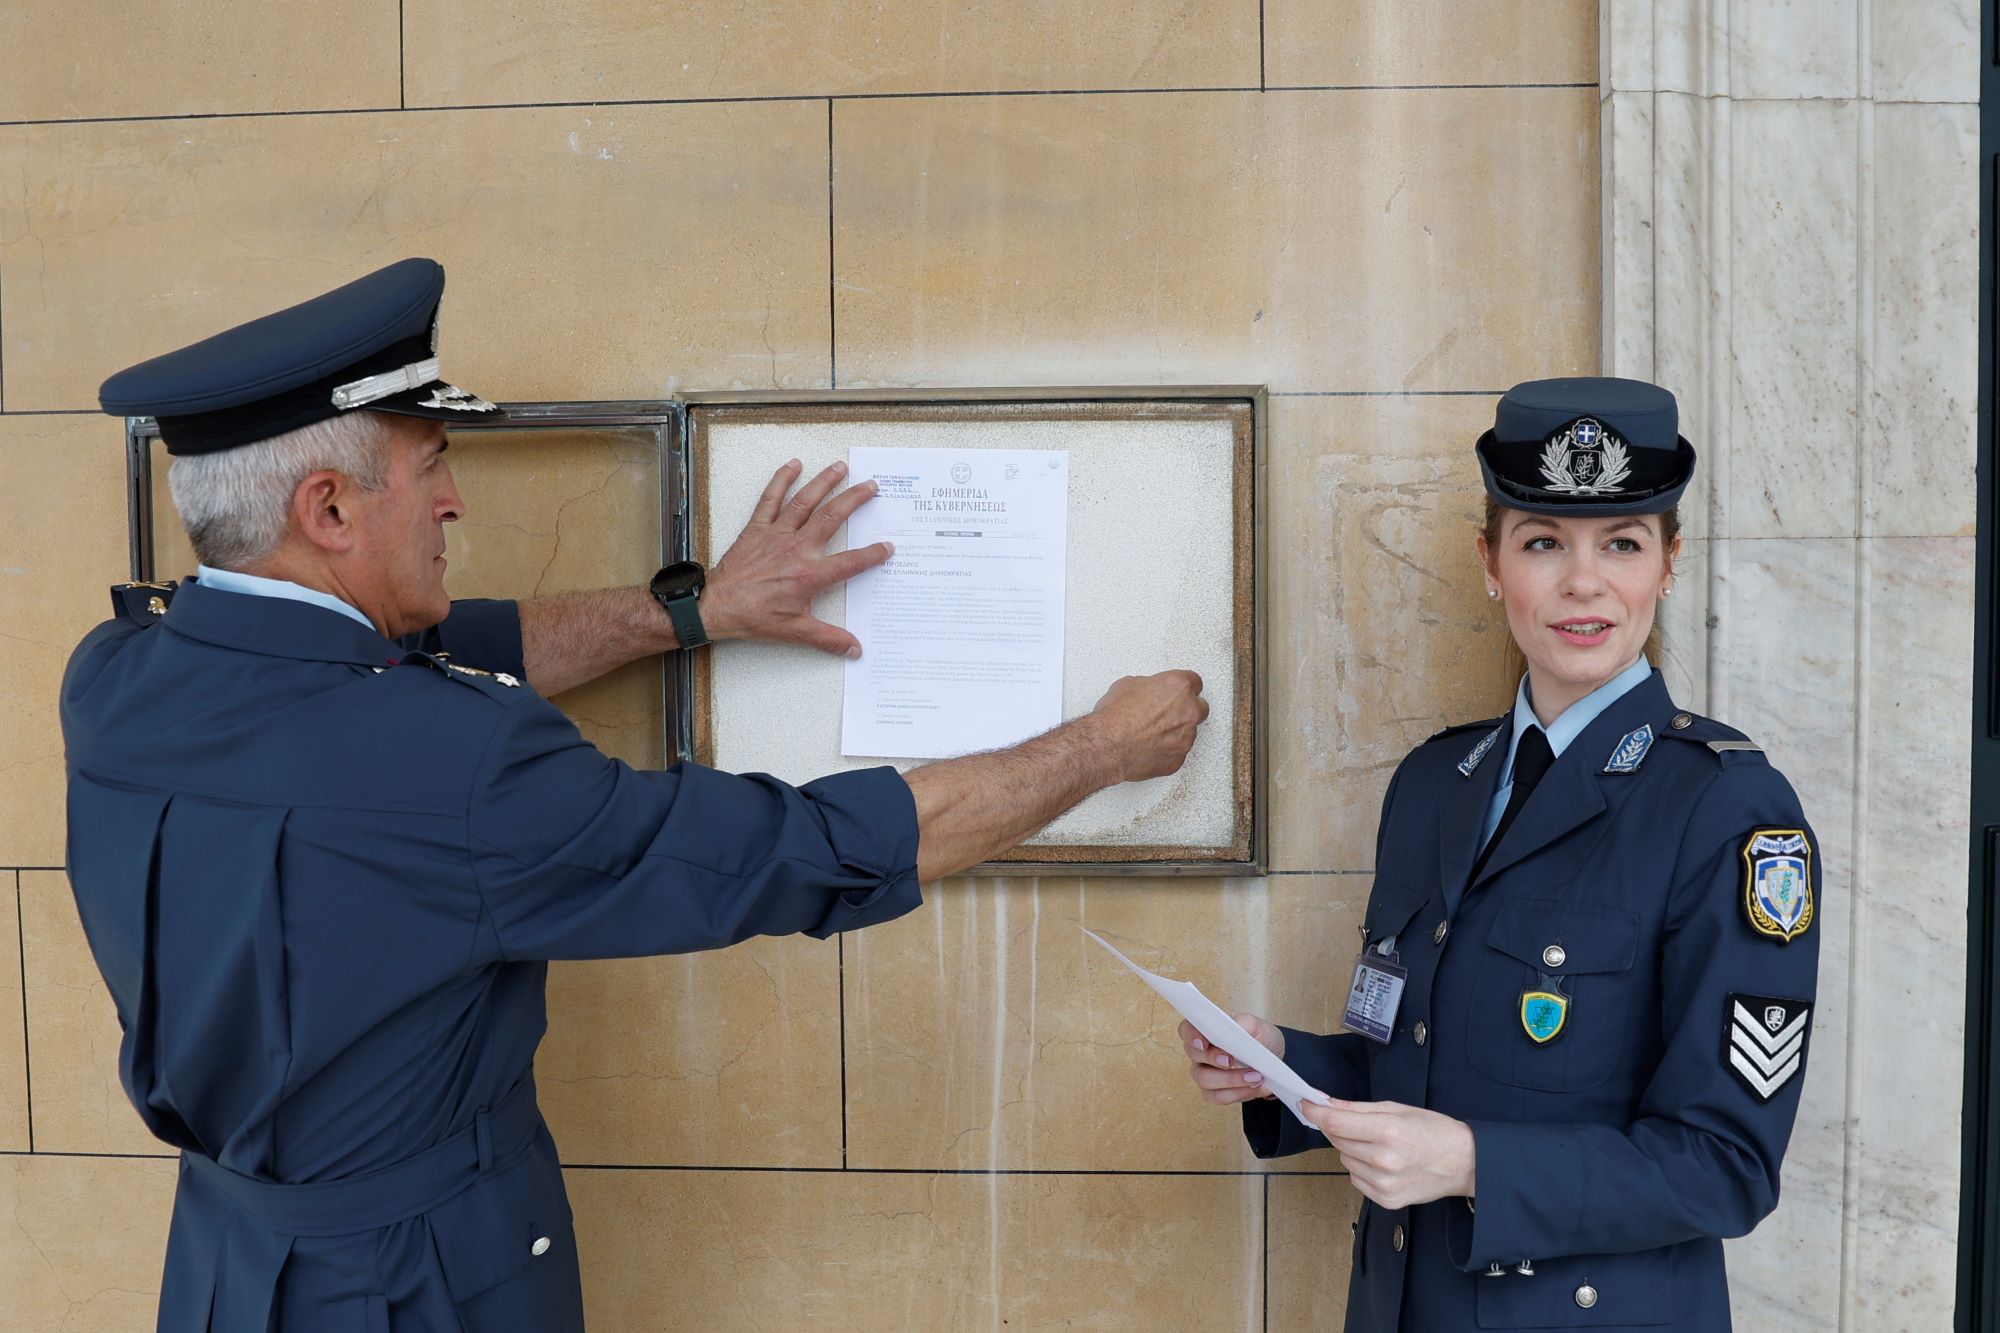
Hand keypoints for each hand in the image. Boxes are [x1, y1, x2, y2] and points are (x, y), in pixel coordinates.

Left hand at [700, 460, 891, 655]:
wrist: (718, 606)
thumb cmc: (754, 617)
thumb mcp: (796, 631)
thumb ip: (829, 638)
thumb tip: (855, 649)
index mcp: (810, 574)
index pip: (850, 562)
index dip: (872, 555)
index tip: (888, 547)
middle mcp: (797, 549)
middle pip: (832, 517)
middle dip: (854, 499)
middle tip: (871, 486)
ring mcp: (777, 534)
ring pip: (806, 501)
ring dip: (825, 482)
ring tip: (840, 467)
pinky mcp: (758, 528)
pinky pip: (771, 498)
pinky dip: (782, 480)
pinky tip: (793, 465)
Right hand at [1088, 671, 1207, 781]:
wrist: (1107, 745)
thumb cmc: (1115, 717)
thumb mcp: (1127, 685)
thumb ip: (1148, 687)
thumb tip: (1145, 692)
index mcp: (1179, 687)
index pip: (1195, 682)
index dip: (1183, 688)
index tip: (1177, 691)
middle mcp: (1189, 712)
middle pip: (1200, 708)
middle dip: (1187, 709)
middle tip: (1169, 712)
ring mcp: (1185, 738)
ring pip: (1189, 733)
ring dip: (1175, 732)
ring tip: (1151, 733)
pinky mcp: (1177, 760)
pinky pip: (1176, 753)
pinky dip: (1166, 751)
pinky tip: (1148, 747)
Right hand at [1180, 1013, 1287, 1105]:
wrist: (1274, 1058)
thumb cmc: (1259, 1038)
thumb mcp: (1256, 1025)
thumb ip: (1242, 1023)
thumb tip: (1231, 1031)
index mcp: (1206, 1031)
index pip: (1186, 1029)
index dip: (1191, 1035)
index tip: (1204, 1042)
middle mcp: (1200, 1053)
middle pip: (1194, 1055)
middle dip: (1212, 1058)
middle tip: (1231, 1060)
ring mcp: (1204, 1073)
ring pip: (1204, 1079)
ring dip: (1230, 1079)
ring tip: (1254, 1076)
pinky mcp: (1214, 1092)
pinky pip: (1217, 1096)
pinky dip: (1237, 1093)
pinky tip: (1252, 1086)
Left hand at [1299, 1098, 1475, 1210]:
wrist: (1464, 1163)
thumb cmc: (1433, 1130)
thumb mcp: (1397, 1109)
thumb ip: (1357, 1108)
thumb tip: (1325, 1103)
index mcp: (1388, 1132)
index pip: (1335, 1123)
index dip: (1316, 1112)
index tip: (1305, 1104)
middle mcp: (1383, 1161)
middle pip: (1337, 1141)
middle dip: (1340, 1129)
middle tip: (1362, 1125)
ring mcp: (1384, 1184)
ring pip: (1344, 1159)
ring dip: (1353, 1149)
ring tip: (1381, 1146)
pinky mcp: (1386, 1200)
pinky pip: (1355, 1179)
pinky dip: (1362, 1168)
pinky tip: (1384, 1164)